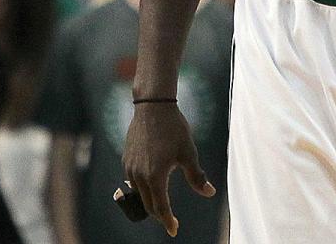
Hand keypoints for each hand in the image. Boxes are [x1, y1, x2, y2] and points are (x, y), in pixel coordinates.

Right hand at [122, 103, 215, 236]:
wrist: (153, 106)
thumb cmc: (174, 128)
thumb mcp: (188, 152)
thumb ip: (197, 176)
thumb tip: (209, 192)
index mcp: (155, 176)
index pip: (161, 208)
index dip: (168, 221)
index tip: (174, 230)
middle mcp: (139, 175)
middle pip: (149, 205)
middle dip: (160, 214)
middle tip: (171, 219)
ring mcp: (130, 168)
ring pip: (139, 194)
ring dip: (151, 200)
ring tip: (162, 203)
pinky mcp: (126, 160)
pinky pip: (133, 181)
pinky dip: (143, 188)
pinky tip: (152, 183)